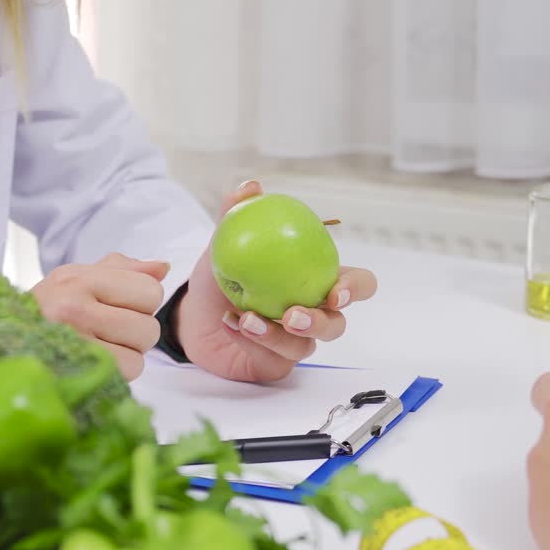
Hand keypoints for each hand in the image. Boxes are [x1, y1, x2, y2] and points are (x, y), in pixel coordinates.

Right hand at [32, 253, 167, 380]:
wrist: (0, 347)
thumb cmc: (44, 311)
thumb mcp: (74, 278)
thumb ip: (120, 269)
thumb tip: (162, 268)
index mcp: (77, 279)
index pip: (150, 291)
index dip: (140, 302)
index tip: (114, 307)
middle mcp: (73, 307)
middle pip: (149, 327)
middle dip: (134, 333)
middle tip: (105, 332)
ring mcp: (74, 343)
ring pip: (140, 355)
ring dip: (126, 356)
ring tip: (99, 348)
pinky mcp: (77, 373)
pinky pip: (125, 375)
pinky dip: (117, 374)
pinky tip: (94, 364)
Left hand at [174, 181, 377, 382]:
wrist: (193, 314)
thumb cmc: (220, 277)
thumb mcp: (225, 243)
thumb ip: (238, 214)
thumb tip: (250, 185)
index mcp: (316, 280)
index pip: (356, 284)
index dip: (354, 289)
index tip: (335, 290)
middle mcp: (313, 314)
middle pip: (338, 325)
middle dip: (320, 322)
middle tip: (292, 315)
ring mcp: (296, 342)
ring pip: (303, 346)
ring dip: (274, 333)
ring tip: (246, 318)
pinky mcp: (275, 364)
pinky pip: (272, 357)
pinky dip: (251, 340)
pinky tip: (230, 323)